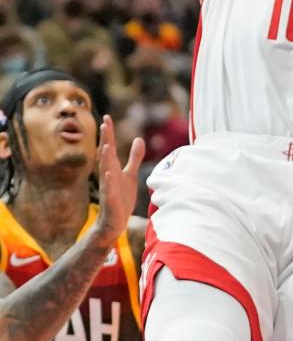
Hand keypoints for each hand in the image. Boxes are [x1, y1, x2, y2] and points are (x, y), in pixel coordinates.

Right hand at [93, 117, 144, 246]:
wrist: (115, 223)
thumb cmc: (121, 197)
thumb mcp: (131, 174)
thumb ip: (134, 157)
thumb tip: (139, 138)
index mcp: (113, 168)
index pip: (110, 147)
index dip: (109, 133)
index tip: (106, 118)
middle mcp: (109, 175)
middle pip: (106, 155)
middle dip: (106, 140)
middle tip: (104, 124)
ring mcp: (108, 188)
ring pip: (106, 171)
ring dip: (105, 159)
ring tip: (106, 145)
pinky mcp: (110, 201)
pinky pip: (108, 191)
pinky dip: (108, 182)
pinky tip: (108, 174)